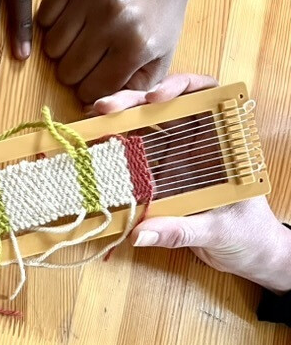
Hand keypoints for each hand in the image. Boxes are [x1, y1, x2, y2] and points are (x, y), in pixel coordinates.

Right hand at [36, 0, 196, 101]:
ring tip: (81, 35)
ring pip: (50, 48)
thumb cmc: (161, 10)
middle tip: (89, 56)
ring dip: (62, 49)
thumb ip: (135, 88)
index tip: (97, 77)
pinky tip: (73, 16)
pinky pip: (43, 16)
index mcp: (136, 46)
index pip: (91, 90)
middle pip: (66, 72)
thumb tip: (94, 110)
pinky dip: (52, 23)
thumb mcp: (161, 55)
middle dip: (75, 71)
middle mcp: (112, 20)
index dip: (91, 89)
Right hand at [94, 74, 290, 291]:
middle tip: (106, 108)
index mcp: (223, 144)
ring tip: (92, 121)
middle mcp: (199, 144)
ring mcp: (178, 159)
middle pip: (165, 108)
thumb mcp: (219, 231)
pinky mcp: (162, 178)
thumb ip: (181, 230)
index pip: (207, 96)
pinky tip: (94, 146)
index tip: (155, 98)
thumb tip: (138, 233)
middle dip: (134, 101)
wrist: (251, 256)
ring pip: (146, 128)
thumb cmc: (249, 236)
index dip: (181, 87)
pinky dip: (115, 150)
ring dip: (118, 121)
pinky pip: (137, 158)